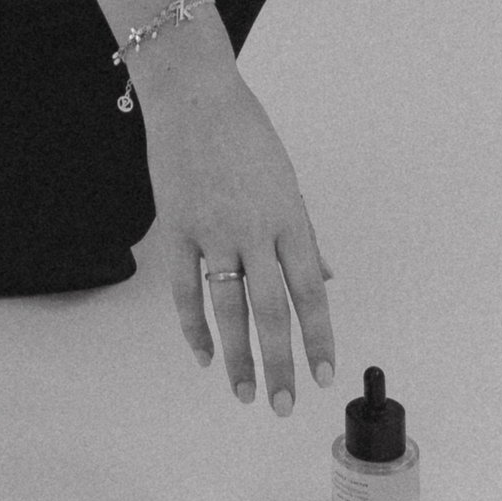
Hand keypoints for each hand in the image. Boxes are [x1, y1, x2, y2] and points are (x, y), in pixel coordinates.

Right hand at [137, 55, 334, 414]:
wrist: (194, 95)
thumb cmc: (246, 135)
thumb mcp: (287, 182)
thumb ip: (303, 236)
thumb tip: (325, 279)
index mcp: (289, 218)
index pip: (310, 292)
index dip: (319, 338)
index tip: (325, 374)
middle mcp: (254, 230)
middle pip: (272, 311)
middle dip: (280, 364)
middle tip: (285, 404)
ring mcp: (212, 231)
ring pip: (228, 309)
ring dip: (238, 358)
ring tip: (243, 394)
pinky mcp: (176, 229)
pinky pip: (184, 290)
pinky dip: (194, 327)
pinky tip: (204, 355)